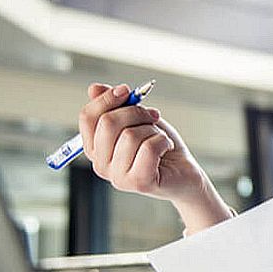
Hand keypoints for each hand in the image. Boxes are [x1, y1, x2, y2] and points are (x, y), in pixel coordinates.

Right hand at [78, 83, 231, 232]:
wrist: (185, 173)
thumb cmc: (160, 146)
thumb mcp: (137, 120)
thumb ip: (115, 106)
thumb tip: (94, 88)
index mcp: (96, 149)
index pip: (87, 117)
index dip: (107, 99)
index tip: (127, 90)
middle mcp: (101, 165)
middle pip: (107, 123)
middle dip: (136, 112)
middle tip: (152, 116)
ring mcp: (118, 177)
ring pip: (130, 135)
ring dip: (152, 130)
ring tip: (159, 138)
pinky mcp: (139, 183)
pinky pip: (149, 148)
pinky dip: (163, 141)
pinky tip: (166, 148)